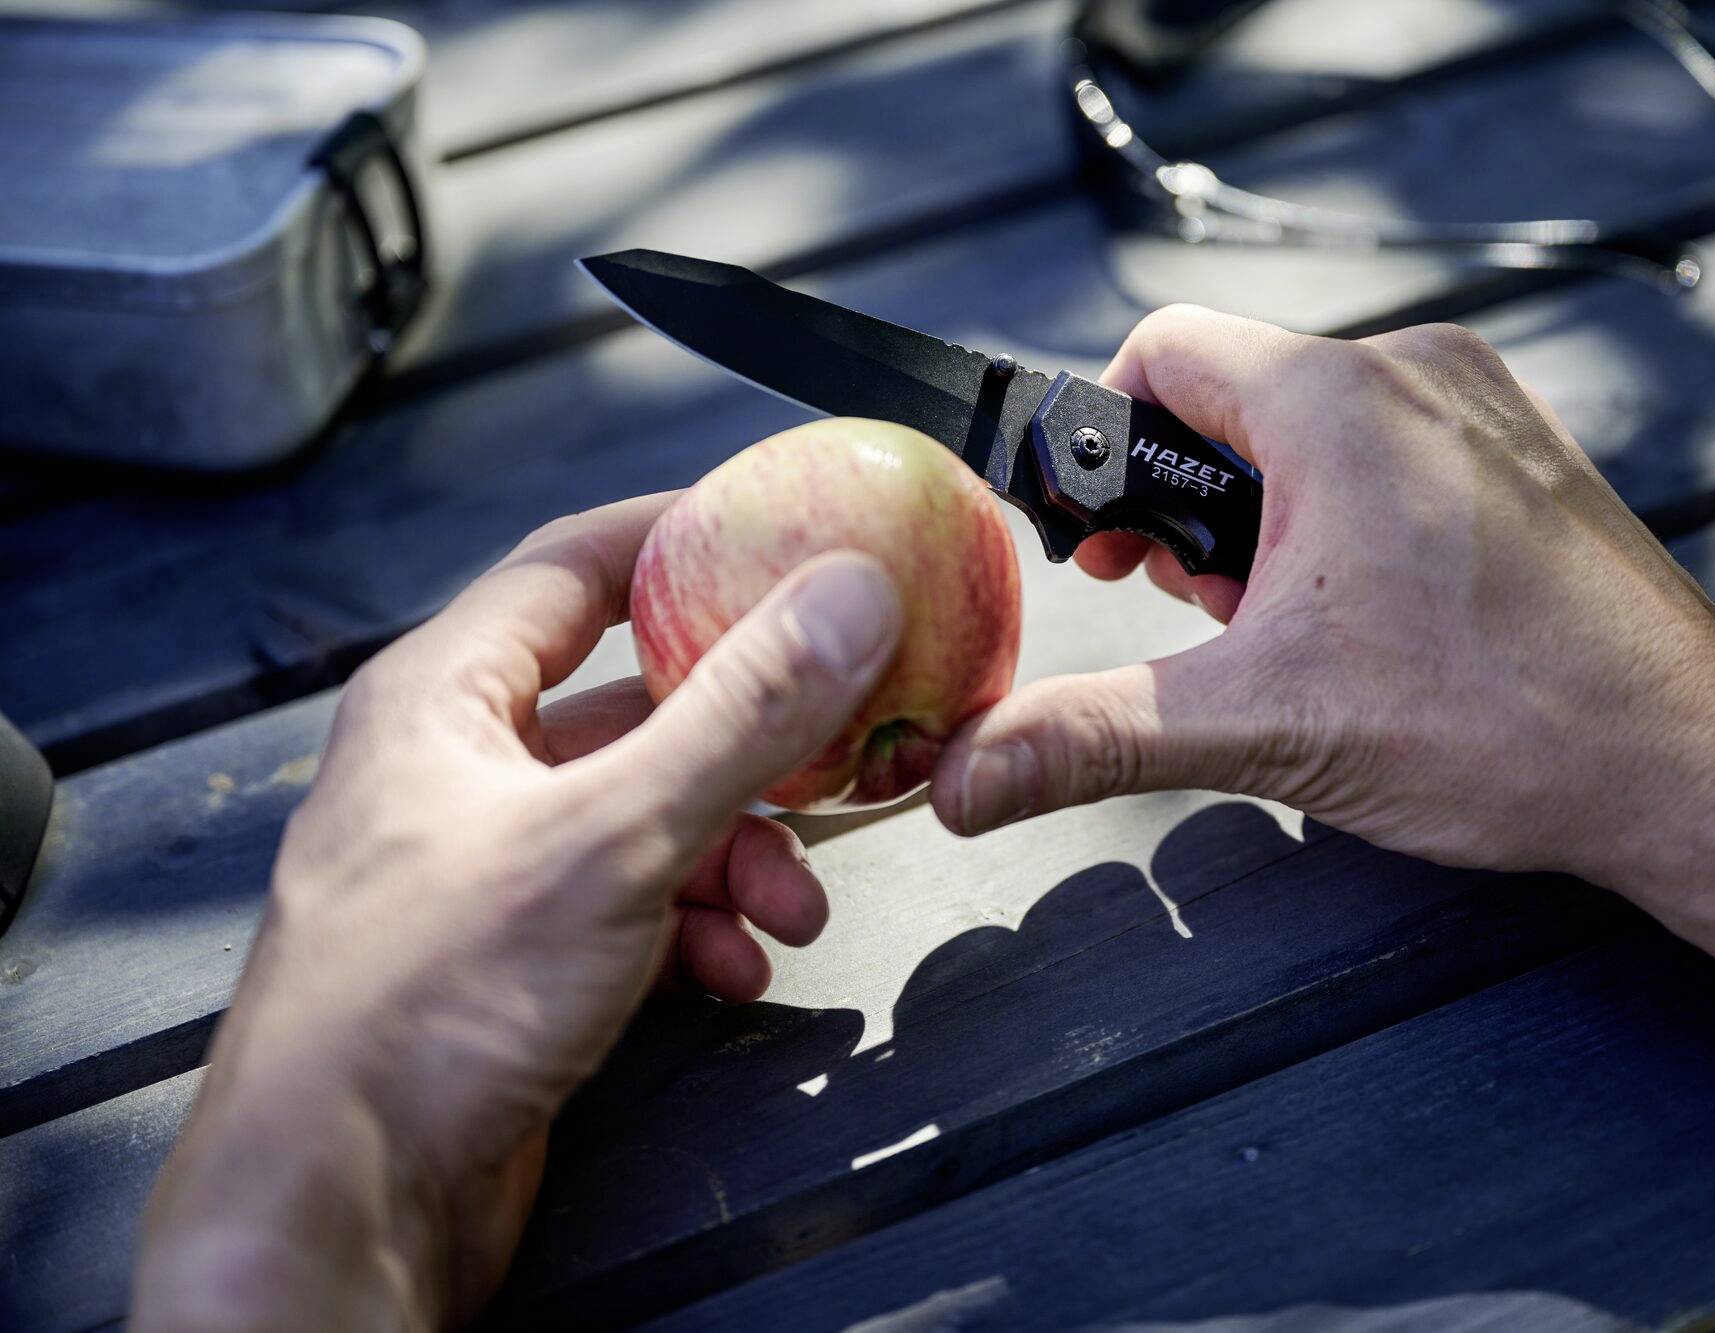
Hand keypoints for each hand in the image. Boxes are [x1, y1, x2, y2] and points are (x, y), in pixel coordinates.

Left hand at [132, 496, 901, 1329]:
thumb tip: (842, 596)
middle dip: (749, 743)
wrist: (344, 1207)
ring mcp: (488, 869)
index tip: (784, 532)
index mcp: (446, 699)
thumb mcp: (609, 836)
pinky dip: (698, 927)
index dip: (682, 539)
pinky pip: (634, 907)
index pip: (575, 566)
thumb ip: (739, 715)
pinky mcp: (516, 960)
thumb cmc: (420, 1007)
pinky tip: (733, 968)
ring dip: (737, 855)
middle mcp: (460, 771)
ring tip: (790, 906)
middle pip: (637, 706)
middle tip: (834, 750)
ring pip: (648, 816)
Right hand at [932, 307, 1714, 1193]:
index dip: (1102, 453)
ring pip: (1306, 429)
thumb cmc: (1508, 728)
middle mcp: (1414, 370)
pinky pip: (1385, 448)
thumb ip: (1091, 734)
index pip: (1157, 355)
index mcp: (1338, 400)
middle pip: (1229, 398)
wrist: (1692, 770)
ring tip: (1299, 636)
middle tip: (1214, 622)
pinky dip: (1342, 524)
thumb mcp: (1263, 727)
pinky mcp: (1518, 450)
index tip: (1104, 552)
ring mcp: (1479, 404)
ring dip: (1266, 528)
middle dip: (1191, 514)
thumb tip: (961, 775)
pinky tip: (1372, 626)